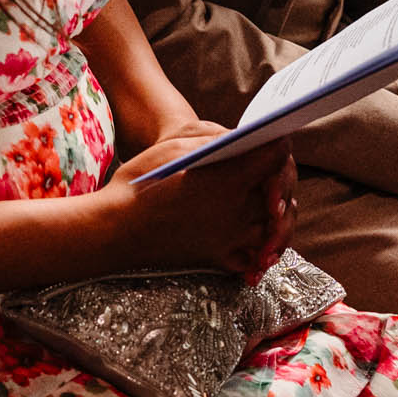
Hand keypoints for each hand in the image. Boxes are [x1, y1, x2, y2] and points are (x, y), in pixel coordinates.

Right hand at [108, 134, 297, 281]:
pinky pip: (253, 259)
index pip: (277, 159)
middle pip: (282, 194)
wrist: (115, 230)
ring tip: (274, 207)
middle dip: (282, 181)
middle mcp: (238, 211)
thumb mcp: (174, 149)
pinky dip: (261, 253)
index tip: (275, 141)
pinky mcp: (220, 258)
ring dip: (280, 217)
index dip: (278, 147)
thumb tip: (245, 137)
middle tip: (274, 173)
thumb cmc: (140, 184)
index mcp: (229, 180)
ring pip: (275, 229)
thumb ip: (216, 142)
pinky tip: (260, 245)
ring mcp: (231, 238)